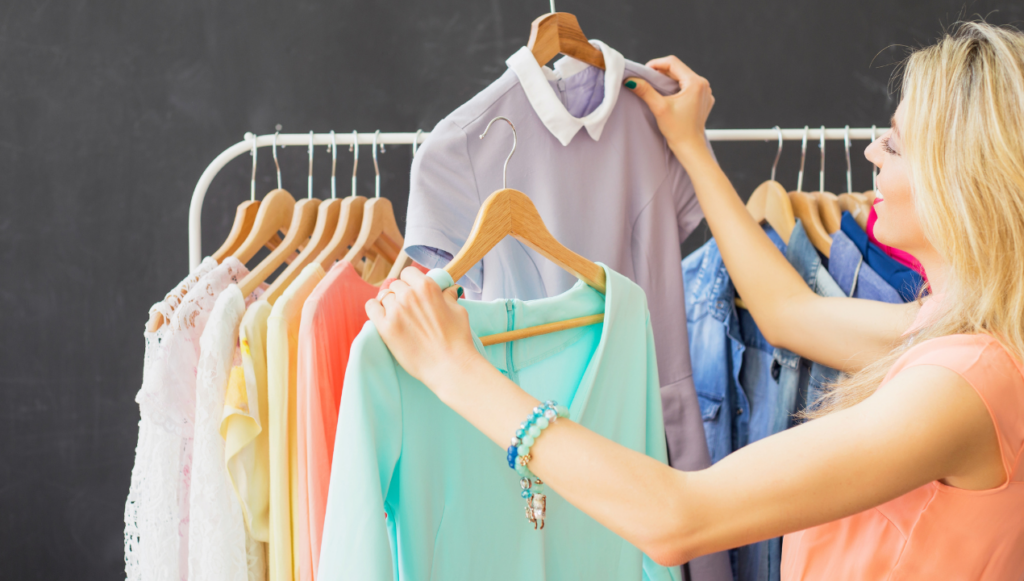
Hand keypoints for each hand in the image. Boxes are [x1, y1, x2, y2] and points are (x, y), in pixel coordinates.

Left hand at [365, 267, 481, 394]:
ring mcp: (395, 311)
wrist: (450, 366)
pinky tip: (382, 316)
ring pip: (384, 296)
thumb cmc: (457, 339)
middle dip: (401, 294)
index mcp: (426, 287)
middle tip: (407, 309)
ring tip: (398, 317)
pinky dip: (375, 309)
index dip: (410, 282)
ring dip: (390, 304)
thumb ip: (448, 297)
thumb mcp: (458, 311)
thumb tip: (449, 289)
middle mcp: (409, 295)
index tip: (412, 291)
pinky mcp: (385, 328)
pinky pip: (371, 307)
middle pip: (395, 285)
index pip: (408, 273)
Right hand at [625, 56, 714, 158]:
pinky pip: (689, 87)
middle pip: (678, 69)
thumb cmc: (677, 130)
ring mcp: (705, 93)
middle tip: (647, 80)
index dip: (656, 64)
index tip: (644, 71)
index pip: (673, 62)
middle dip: (662, 72)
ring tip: (657, 88)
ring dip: (669, 80)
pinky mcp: (704, 100)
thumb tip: (631, 80)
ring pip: (683, 78)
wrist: (690, 148)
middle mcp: (703, 85)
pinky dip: (678, 88)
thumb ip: (645, 91)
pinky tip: (670, 97)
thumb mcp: (659, 108)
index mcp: (695, 82)